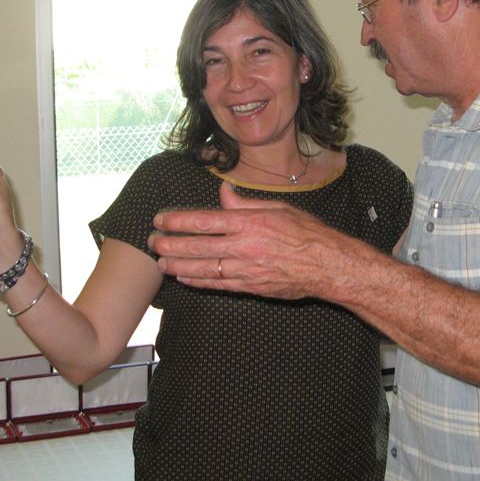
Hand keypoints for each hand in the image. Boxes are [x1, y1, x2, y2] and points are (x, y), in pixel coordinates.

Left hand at [149, 182, 357, 299]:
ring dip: (178, 266)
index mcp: (249, 222)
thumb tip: (223, 193)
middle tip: (152, 242)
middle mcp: (244, 246)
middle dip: (170, 244)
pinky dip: (199, 282)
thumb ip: (246, 203)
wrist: (328, 266)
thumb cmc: (307, 233)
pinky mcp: (251, 287)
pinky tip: (185, 279)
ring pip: (203, 269)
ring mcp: (246, 269)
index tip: (160, 219)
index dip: (178, 221)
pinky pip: (218, 285)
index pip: (204, 220)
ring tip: (161, 263)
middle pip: (197, 246)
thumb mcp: (278, 208)